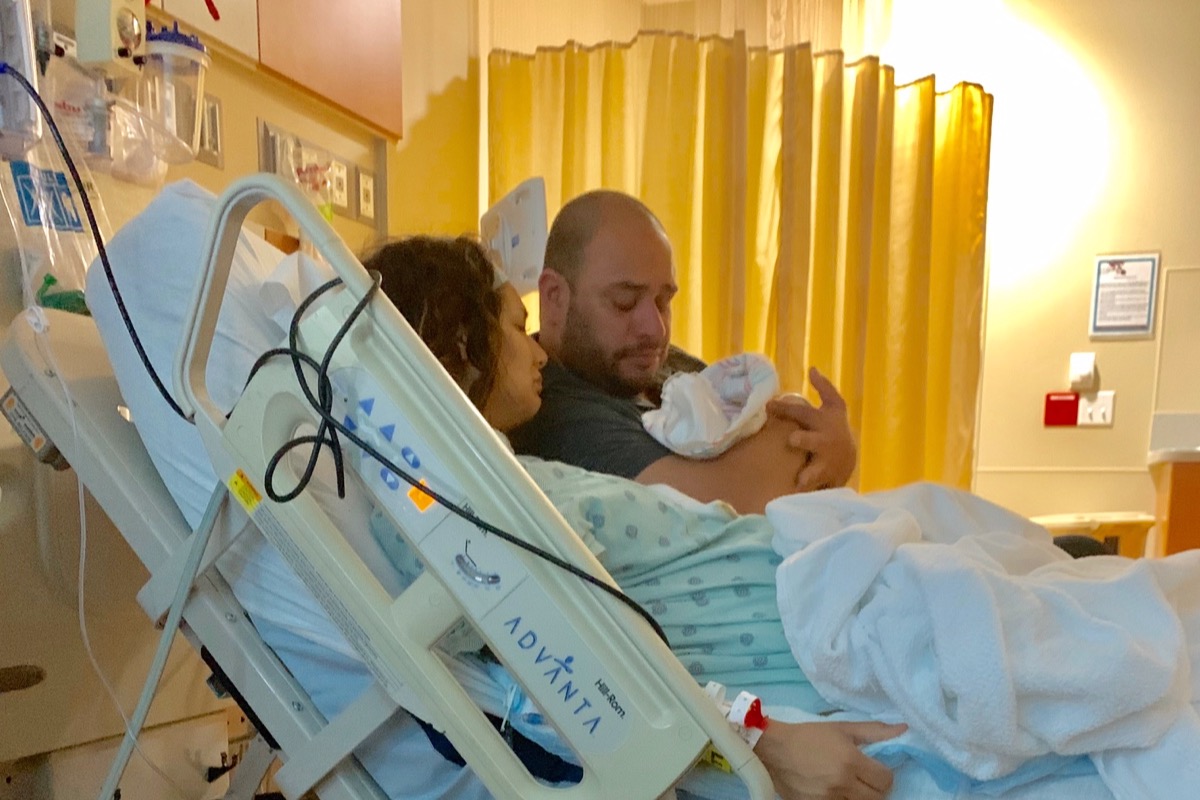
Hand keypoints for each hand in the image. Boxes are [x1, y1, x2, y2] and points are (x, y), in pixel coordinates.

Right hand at [755, 720, 905, 799]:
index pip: (886, 780)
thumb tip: (904, 729)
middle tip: (864, 778)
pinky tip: (835, 791)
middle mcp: (842, 784)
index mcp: (851, 761)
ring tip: (850, 786)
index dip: (884, 775)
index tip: (876, 769)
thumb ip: (874, 731)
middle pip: (877, 798)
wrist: (774, 749)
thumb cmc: (809, 736)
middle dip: (875, 788)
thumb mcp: (841, 728)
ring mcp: (828, 799)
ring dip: (860, 797)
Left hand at [766, 367, 856, 490]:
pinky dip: (806, 494)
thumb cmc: (833, 427)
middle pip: (814, 441)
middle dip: (804, 440)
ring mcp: (826, 462)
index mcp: (825, 420)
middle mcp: (826, 440)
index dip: (788, 409)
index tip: (768, 406)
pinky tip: (797, 499)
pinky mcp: (824, 479)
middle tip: (793, 440)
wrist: (848, 457)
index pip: (805, 412)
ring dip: (809, 474)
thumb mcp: (834, 406)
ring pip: (816, 470)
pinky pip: (814, 488)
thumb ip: (824, 388)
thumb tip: (812, 367)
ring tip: (802, 480)